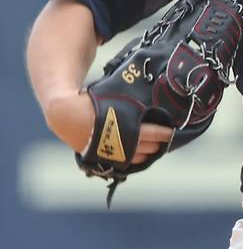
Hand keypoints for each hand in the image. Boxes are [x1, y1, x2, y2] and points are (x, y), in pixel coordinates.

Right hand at [45, 91, 172, 163]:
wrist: (65, 114)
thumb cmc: (91, 101)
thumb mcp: (112, 96)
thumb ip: (130, 99)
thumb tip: (151, 87)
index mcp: (122, 123)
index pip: (151, 132)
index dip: (164, 133)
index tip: (172, 130)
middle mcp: (117, 140)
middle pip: (146, 146)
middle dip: (158, 143)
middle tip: (167, 138)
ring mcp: (110, 151)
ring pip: (137, 156)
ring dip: (149, 152)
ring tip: (158, 147)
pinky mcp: (103, 158)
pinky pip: (125, 162)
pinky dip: (135, 159)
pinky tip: (143, 154)